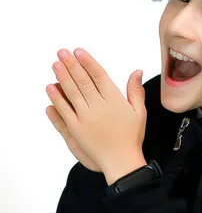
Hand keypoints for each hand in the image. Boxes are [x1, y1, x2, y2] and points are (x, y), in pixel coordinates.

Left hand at [46, 48, 147, 184]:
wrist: (121, 161)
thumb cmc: (132, 137)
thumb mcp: (139, 112)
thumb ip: (135, 91)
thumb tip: (136, 71)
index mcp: (115, 101)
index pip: (99, 76)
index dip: (88, 62)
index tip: (79, 52)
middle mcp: (99, 107)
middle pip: (83, 81)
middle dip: (72, 65)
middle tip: (62, 52)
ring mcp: (86, 118)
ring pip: (72, 93)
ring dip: (62, 77)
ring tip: (55, 64)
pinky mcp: (76, 129)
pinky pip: (64, 111)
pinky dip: (57, 98)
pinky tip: (51, 87)